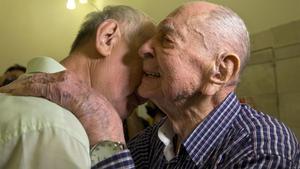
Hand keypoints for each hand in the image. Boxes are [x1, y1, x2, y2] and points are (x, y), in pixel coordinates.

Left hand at [0, 71, 124, 144]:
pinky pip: (35, 87)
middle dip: (26, 82)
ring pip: (36, 80)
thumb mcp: (90, 108)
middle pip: (41, 77)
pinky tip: (12, 92)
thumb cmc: (101, 119)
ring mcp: (64, 83)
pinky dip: (22, 89)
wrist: (106, 123)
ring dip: (21, 85)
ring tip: (9, 90)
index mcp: (77, 83)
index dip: (37, 82)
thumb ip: (78, 104)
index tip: (28, 87)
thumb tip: (71, 109)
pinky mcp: (57, 90)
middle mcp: (70, 78)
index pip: (51, 78)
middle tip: (13, 88)